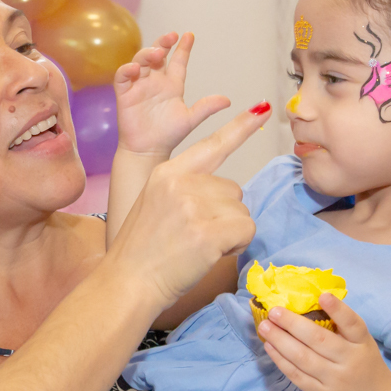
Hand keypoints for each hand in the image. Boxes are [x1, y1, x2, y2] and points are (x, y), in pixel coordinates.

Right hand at [108, 109, 262, 309]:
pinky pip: (246, 230)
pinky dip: (236, 246)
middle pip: (232, 189)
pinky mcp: (208, 231)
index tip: (263, 108)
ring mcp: (193, 206)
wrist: (127, 282)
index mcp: (166, 172)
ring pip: (241, 210)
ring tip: (197, 247)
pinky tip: (210, 253)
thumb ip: (185, 190)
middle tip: (193, 236)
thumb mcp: (154, 205)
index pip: (211, 144)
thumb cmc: (141, 252)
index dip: (240, 127)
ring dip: (229, 232)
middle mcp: (180, 182)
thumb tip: (224, 193)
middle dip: (223, 215)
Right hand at [114, 32, 230, 158]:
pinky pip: (122, 77)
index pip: (178, 61)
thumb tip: (227, 100)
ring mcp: (139, 86)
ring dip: (147, 53)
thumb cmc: (168, 135)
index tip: (189, 35)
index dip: (183, 48)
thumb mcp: (190, 119)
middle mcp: (155, 82)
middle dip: (163, 43)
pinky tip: (135, 69)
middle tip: (171, 37)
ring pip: (140, 61)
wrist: (148, 151)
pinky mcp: (125, 94)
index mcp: (172, 85)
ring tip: (157, 53)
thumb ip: (206, 107)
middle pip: (157, 54)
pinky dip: (127, 70)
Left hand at [259, 293, 390, 390]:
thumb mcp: (364, 347)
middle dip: (293, 324)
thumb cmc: (365, 368)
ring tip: (265, 326)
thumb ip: (343, 330)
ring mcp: (334, 380)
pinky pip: (296, 374)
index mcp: (363, 345)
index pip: (353, 324)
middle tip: (274, 311)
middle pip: (319, 340)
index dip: (338, 310)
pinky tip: (269, 346)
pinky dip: (280, 359)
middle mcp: (349, 362)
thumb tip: (309, 304)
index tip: (323, 296)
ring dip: (280, 340)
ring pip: (302, 357)